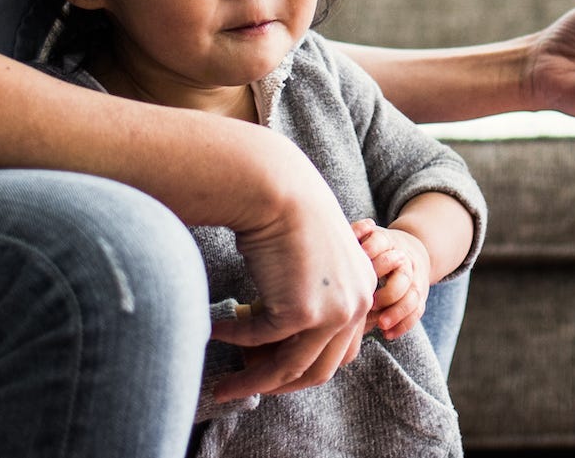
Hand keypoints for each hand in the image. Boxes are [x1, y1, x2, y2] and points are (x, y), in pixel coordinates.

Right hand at [209, 149, 376, 399]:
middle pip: (319, 369)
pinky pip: (259, 339)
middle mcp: (357, 304)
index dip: (305, 365)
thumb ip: (308, 291)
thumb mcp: (312, 256)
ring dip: (253, 381)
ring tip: (222, 387)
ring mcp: (333, 312)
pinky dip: (233, 339)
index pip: (340, 350)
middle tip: (248, 388)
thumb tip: (275, 328)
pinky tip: (212, 331)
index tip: (273, 370)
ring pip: (289, 368)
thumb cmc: (288, 211)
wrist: (278, 187)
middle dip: (281, 385)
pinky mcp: (302, 313)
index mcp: (363, 289)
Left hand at [353, 218, 432, 341]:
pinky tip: (387, 334)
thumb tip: (334, 252)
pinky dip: (403, 324)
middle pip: (403, 274)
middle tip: (371, 303)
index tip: (360, 261)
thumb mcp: (364, 239)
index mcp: (387, 242)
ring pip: (412, 296)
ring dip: (397, 311)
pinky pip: (417, 311)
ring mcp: (414, 279)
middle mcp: (404, 260)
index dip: (372, 250)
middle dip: (389, 291)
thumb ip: (352, 240)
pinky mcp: (419, 296)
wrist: (408, 251)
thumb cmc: (374, 249)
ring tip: (381, 324)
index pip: (382, 242)